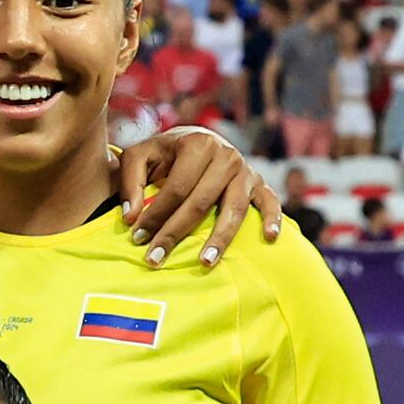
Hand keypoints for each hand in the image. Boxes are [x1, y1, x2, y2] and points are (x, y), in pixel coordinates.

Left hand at [112, 126, 288, 264]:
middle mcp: (226, 156)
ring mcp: (246, 170)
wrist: (197, 140)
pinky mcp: (260, 183)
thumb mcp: (140, 156)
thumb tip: (131, 218)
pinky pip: (270, 202)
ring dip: (220, 238)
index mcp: (197, 144)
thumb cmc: (165, 154)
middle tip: (155, 259)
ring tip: (205, 262)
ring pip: (234, 209)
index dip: (155, 215)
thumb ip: (130, 182)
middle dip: (176, 232)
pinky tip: (269, 237)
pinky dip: (273, 218)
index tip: (137, 238)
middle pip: (201, 202)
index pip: (176, 188)